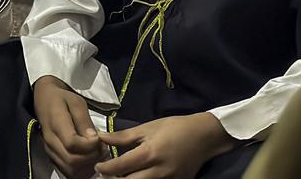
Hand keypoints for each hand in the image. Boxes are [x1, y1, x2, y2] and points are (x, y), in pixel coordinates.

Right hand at [33, 76, 102, 178]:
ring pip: (70, 170)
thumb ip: (84, 121)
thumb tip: (94, 139)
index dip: (90, 145)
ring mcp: (50, 151)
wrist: (44, 99)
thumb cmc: (63, 99)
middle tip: (103, 147)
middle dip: (92, 157)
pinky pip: (68, 172)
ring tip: (98, 153)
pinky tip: (90, 159)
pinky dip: (82, 170)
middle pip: (72, 161)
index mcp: (55, 123)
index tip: (99, 138)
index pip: (72, 143)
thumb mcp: (76, 102)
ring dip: (88, 166)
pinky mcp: (53, 157)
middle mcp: (50, 141)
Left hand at [95, 113, 237, 178]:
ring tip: (117, 176)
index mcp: (150, 154)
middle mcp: (159, 172)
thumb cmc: (174, 127)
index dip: (105, 168)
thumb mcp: (148, 128)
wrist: (204, 137)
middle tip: (104, 175)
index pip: (121, 167)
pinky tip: (136, 176)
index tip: (97, 166)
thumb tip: (101, 137)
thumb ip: (123, 136)